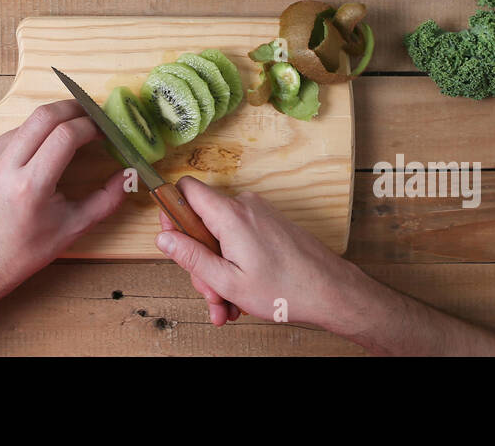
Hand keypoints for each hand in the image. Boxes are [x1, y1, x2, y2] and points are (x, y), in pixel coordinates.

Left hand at [0, 100, 124, 298]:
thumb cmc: (31, 247)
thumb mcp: (75, 227)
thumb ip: (108, 199)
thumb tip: (130, 173)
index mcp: (31, 186)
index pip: (64, 136)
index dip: (90, 126)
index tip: (105, 130)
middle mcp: (6, 166)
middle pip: (45, 115)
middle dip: (75, 108)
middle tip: (94, 116)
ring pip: (30, 120)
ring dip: (57, 119)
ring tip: (76, 130)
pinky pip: (17, 130)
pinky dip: (38, 131)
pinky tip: (49, 146)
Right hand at [155, 177, 357, 330]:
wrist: (331, 291)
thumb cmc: (286, 289)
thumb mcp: (228, 281)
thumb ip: (191, 257)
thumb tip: (163, 238)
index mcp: (230, 215)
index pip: (186, 189)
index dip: (171, 211)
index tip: (173, 240)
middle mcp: (245, 206)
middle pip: (202, 222)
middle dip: (200, 261)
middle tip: (211, 295)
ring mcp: (259, 214)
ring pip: (221, 237)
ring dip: (219, 272)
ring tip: (230, 305)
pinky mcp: (269, 224)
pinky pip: (239, 239)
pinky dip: (236, 265)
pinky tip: (242, 295)